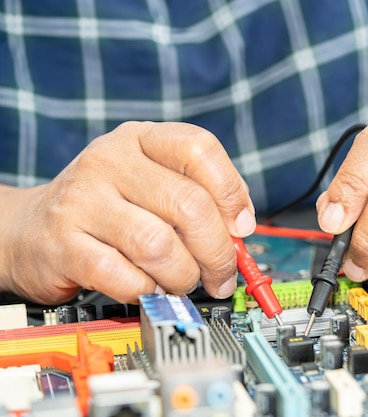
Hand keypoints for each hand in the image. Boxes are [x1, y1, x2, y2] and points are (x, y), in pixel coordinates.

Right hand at [0, 122, 254, 303]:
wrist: (31, 229)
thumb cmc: (107, 207)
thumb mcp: (152, 183)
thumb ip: (200, 195)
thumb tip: (241, 227)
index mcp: (140, 139)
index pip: (199, 148)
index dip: (231, 192)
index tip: (241, 226)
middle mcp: (110, 162)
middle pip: (189, 205)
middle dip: (217, 251)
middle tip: (220, 273)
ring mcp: (82, 201)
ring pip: (159, 245)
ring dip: (183, 276)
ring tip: (181, 281)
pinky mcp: (63, 245)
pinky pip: (125, 276)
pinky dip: (147, 290)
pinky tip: (147, 287)